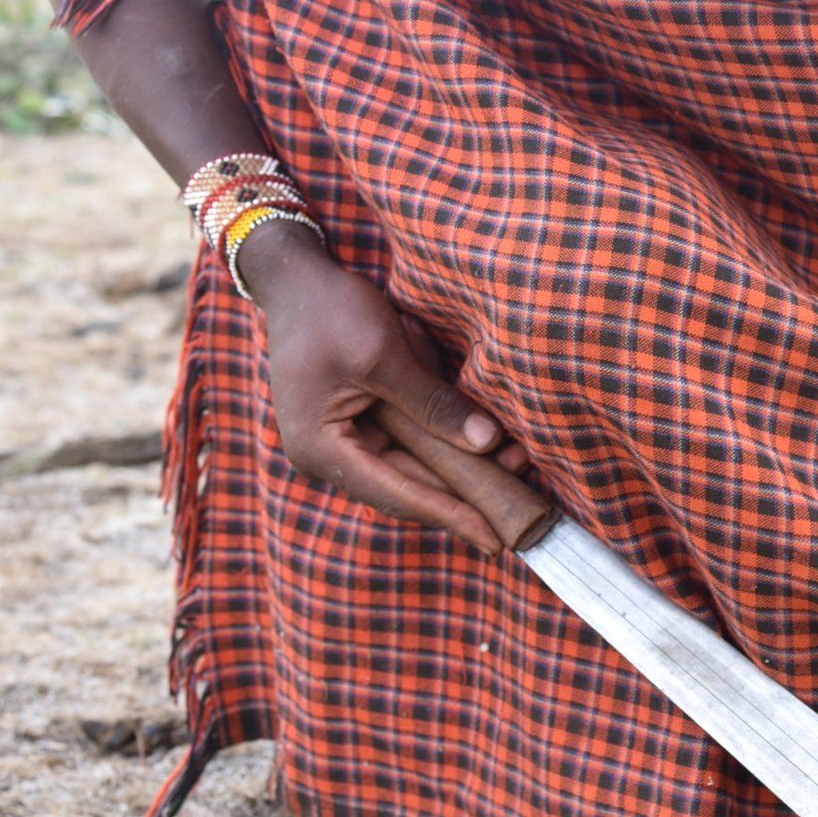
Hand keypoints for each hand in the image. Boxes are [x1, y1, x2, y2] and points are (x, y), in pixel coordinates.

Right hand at [239, 220, 525, 553]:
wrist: (294, 278)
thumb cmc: (331, 310)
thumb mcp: (384, 353)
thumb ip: (433, 403)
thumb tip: (488, 443)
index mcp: (321, 449)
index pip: (397, 493)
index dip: (451, 515)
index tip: (497, 538)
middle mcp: (328, 456)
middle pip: (407, 488)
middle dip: (465, 492)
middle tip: (523, 501)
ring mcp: (342, 441)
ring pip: (411, 468)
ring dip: (460, 469)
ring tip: (516, 468)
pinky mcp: (357, 422)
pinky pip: (406, 444)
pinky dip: (443, 444)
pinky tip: (486, 444)